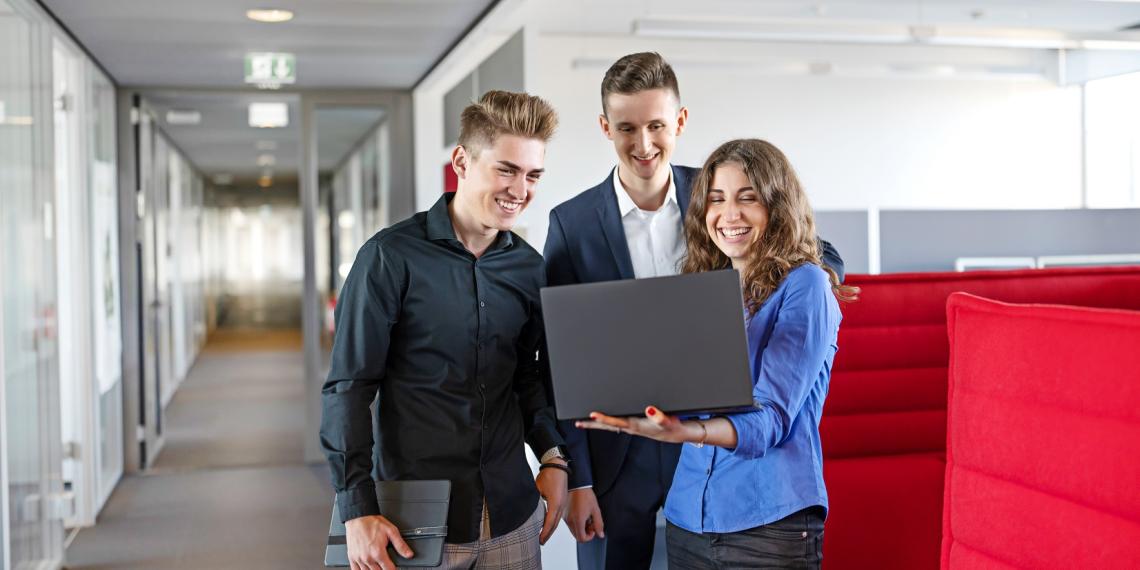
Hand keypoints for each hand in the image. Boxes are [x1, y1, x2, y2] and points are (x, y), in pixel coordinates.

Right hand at [345, 514, 413, 569]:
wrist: (359, 517)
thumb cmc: (372, 523)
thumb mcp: (391, 531)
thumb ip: (400, 544)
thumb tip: (409, 554)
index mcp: (378, 552)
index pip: (389, 569)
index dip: (393, 569)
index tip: (394, 568)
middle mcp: (368, 558)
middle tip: (385, 565)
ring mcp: (359, 558)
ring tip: (377, 567)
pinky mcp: (352, 557)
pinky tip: (366, 569)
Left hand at [535, 458, 568, 544]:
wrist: (558, 465)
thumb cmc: (548, 474)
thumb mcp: (537, 489)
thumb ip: (534, 501)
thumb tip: (527, 510)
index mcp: (555, 503)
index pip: (549, 522)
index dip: (544, 532)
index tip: (540, 539)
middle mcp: (561, 505)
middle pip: (555, 524)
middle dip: (548, 533)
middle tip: (541, 541)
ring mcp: (563, 503)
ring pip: (557, 519)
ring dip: (551, 528)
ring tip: (545, 535)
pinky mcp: (562, 500)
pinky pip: (558, 514)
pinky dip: (553, 521)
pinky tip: (548, 523)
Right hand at [564, 488, 604, 541]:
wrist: (576, 484)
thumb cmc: (585, 495)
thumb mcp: (595, 510)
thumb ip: (599, 524)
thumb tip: (600, 534)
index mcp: (578, 521)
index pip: (582, 538)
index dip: (589, 537)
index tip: (593, 530)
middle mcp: (570, 521)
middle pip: (577, 536)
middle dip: (585, 532)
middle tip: (590, 523)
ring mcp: (565, 518)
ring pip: (573, 530)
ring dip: (581, 527)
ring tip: (586, 516)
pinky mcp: (563, 514)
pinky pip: (570, 523)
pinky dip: (576, 522)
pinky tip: (580, 513)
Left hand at [575, 406, 692, 443]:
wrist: (677, 433)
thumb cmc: (672, 428)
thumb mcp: (669, 422)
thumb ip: (660, 417)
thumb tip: (649, 409)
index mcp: (637, 425)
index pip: (617, 422)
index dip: (604, 418)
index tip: (592, 415)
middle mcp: (631, 427)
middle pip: (607, 426)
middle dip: (592, 424)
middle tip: (577, 422)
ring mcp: (631, 426)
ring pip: (610, 425)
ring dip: (596, 423)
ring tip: (582, 421)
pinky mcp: (634, 424)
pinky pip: (615, 423)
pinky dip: (605, 421)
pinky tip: (600, 419)